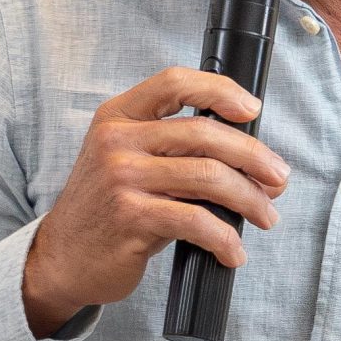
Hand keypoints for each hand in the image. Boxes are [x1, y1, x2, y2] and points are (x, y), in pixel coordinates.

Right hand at [22, 67, 291, 337]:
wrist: (62, 257)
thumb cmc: (107, 208)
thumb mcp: (126, 161)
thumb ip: (176, 149)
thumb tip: (254, 159)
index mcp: (119, 116)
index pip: (174, 83)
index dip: (220, 90)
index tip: (251, 108)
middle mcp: (117, 141)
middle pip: (205, 133)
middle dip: (254, 157)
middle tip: (279, 178)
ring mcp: (122, 179)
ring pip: (209, 177)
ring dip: (250, 199)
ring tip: (266, 215)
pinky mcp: (131, 218)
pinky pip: (197, 222)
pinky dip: (225, 239)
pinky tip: (234, 251)